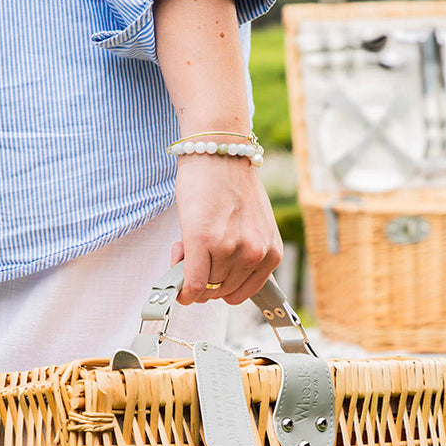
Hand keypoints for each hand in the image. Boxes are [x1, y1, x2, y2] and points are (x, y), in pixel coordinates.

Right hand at [170, 154, 282, 305]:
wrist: (219, 151)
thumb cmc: (230, 185)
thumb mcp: (251, 227)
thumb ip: (241, 256)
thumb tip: (211, 283)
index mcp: (271, 253)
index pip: (242, 293)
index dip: (220, 288)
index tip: (209, 277)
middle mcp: (254, 253)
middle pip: (220, 291)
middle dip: (203, 280)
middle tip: (193, 256)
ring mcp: (230, 249)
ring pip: (204, 286)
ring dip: (188, 275)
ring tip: (186, 247)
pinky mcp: (204, 241)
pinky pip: (192, 283)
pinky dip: (182, 288)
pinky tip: (175, 279)